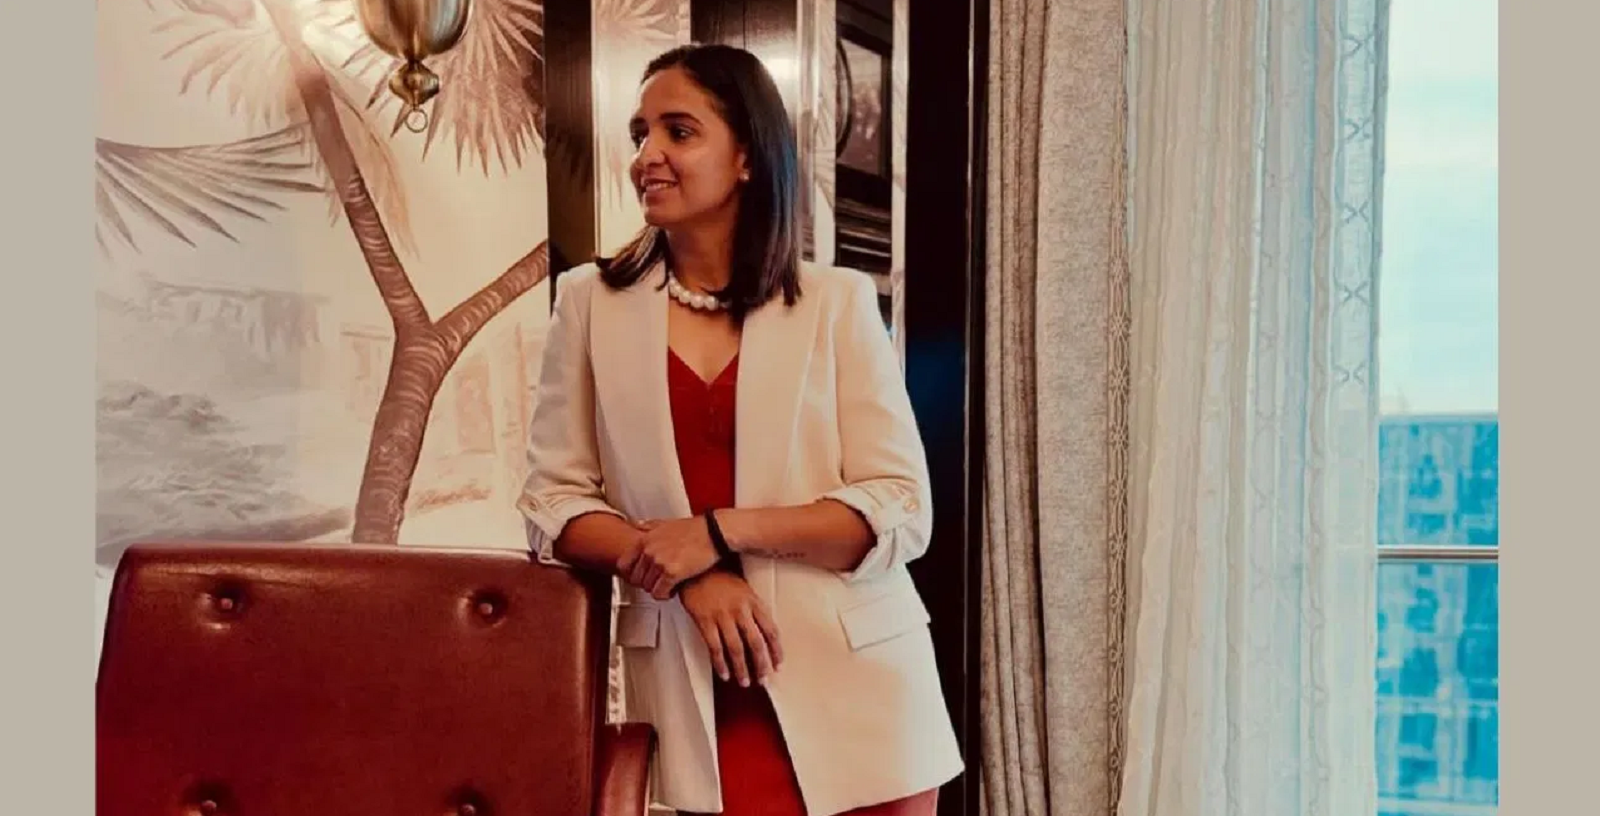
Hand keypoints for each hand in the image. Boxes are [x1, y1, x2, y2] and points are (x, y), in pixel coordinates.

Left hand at [618, 516, 721, 599]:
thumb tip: (636, 524)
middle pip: (636, 580)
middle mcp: (648, 550)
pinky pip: (660, 593)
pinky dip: (667, 595)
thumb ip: (649, 526)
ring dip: (659, 589)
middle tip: (661, 581)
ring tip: (670, 584)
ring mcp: (659, 561)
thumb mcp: (667, 523)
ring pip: (648, 588)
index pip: (623, 565)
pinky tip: (675, 589)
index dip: (632, 575)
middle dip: (648, 583)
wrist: (715, 532)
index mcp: (644, 539)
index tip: (643, 577)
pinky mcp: (672, 573)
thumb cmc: (695, 528)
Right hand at [678, 570, 782, 686]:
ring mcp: (722, 616)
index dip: (776, 651)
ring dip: (741, 669)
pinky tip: (724, 673)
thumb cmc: (720, 578)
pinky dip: (720, 664)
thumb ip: (754, 610)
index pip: (771, 631)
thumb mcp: (744, 589)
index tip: (778, 665)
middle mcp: (740, 610)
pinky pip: (715, 647)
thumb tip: (764, 635)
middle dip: (761, 665)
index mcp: (754, 602)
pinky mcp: (705, 621)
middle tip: (763, 679)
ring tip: (744, 682)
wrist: (696, 568)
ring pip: (736, 649)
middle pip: (756, 643)